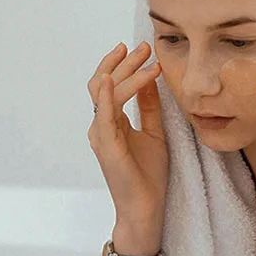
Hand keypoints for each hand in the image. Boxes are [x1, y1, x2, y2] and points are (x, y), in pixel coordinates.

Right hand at [87, 41, 167, 234]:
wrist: (146, 209)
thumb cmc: (148, 176)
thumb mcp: (154, 133)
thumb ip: (149, 108)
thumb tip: (151, 80)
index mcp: (111, 123)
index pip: (109, 86)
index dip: (122, 65)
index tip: (142, 49)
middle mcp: (101, 126)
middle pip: (103, 84)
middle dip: (123, 62)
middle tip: (144, 46)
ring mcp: (101, 135)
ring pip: (105, 94)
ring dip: (125, 72)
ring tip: (145, 58)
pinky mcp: (107, 146)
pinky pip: (103, 116)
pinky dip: (106, 96)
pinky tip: (110, 80)